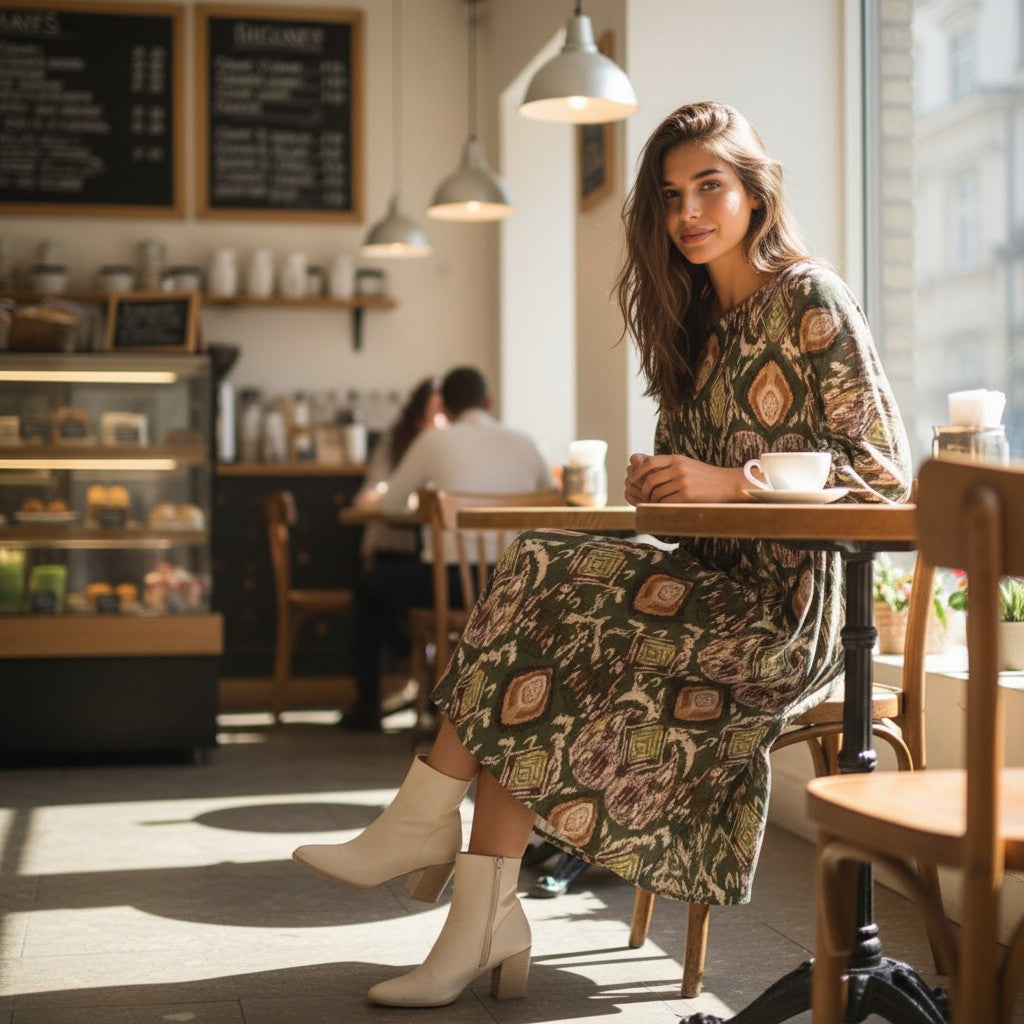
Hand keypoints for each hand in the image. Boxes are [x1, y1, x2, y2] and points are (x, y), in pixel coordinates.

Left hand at [625, 453, 748, 503]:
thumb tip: (640, 464)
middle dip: (644, 490)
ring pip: (656, 493)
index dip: (637, 472)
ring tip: (656, 503)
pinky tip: (665, 507)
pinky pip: (666, 503)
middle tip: (644, 497)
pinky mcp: (687, 496)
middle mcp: (679, 468)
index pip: (649, 462)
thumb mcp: (686, 464)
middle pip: (650, 480)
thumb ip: (666, 465)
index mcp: (677, 459)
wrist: (728, 484)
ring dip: (653, 501)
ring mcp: (683, 482)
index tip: (633, 480)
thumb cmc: (705, 476)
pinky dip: (662, 506)